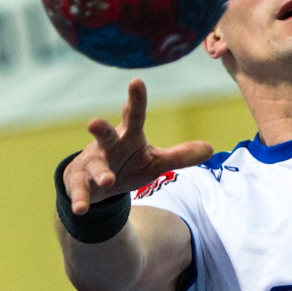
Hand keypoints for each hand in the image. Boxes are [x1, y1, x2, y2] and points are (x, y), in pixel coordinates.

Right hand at [63, 78, 213, 214]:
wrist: (97, 185)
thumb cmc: (129, 165)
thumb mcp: (156, 162)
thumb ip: (180, 156)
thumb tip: (211, 148)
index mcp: (129, 136)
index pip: (134, 115)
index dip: (136, 99)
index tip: (136, 82)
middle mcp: (108, 146)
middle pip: (106, 134)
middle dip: (100, 129)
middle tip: (94, 122)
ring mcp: (92, 163)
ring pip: (95, 165)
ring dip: (101, 173)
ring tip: (108, 180)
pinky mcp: (80, 181)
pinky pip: (80, 190)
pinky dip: (80, 199)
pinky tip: (80, 208)